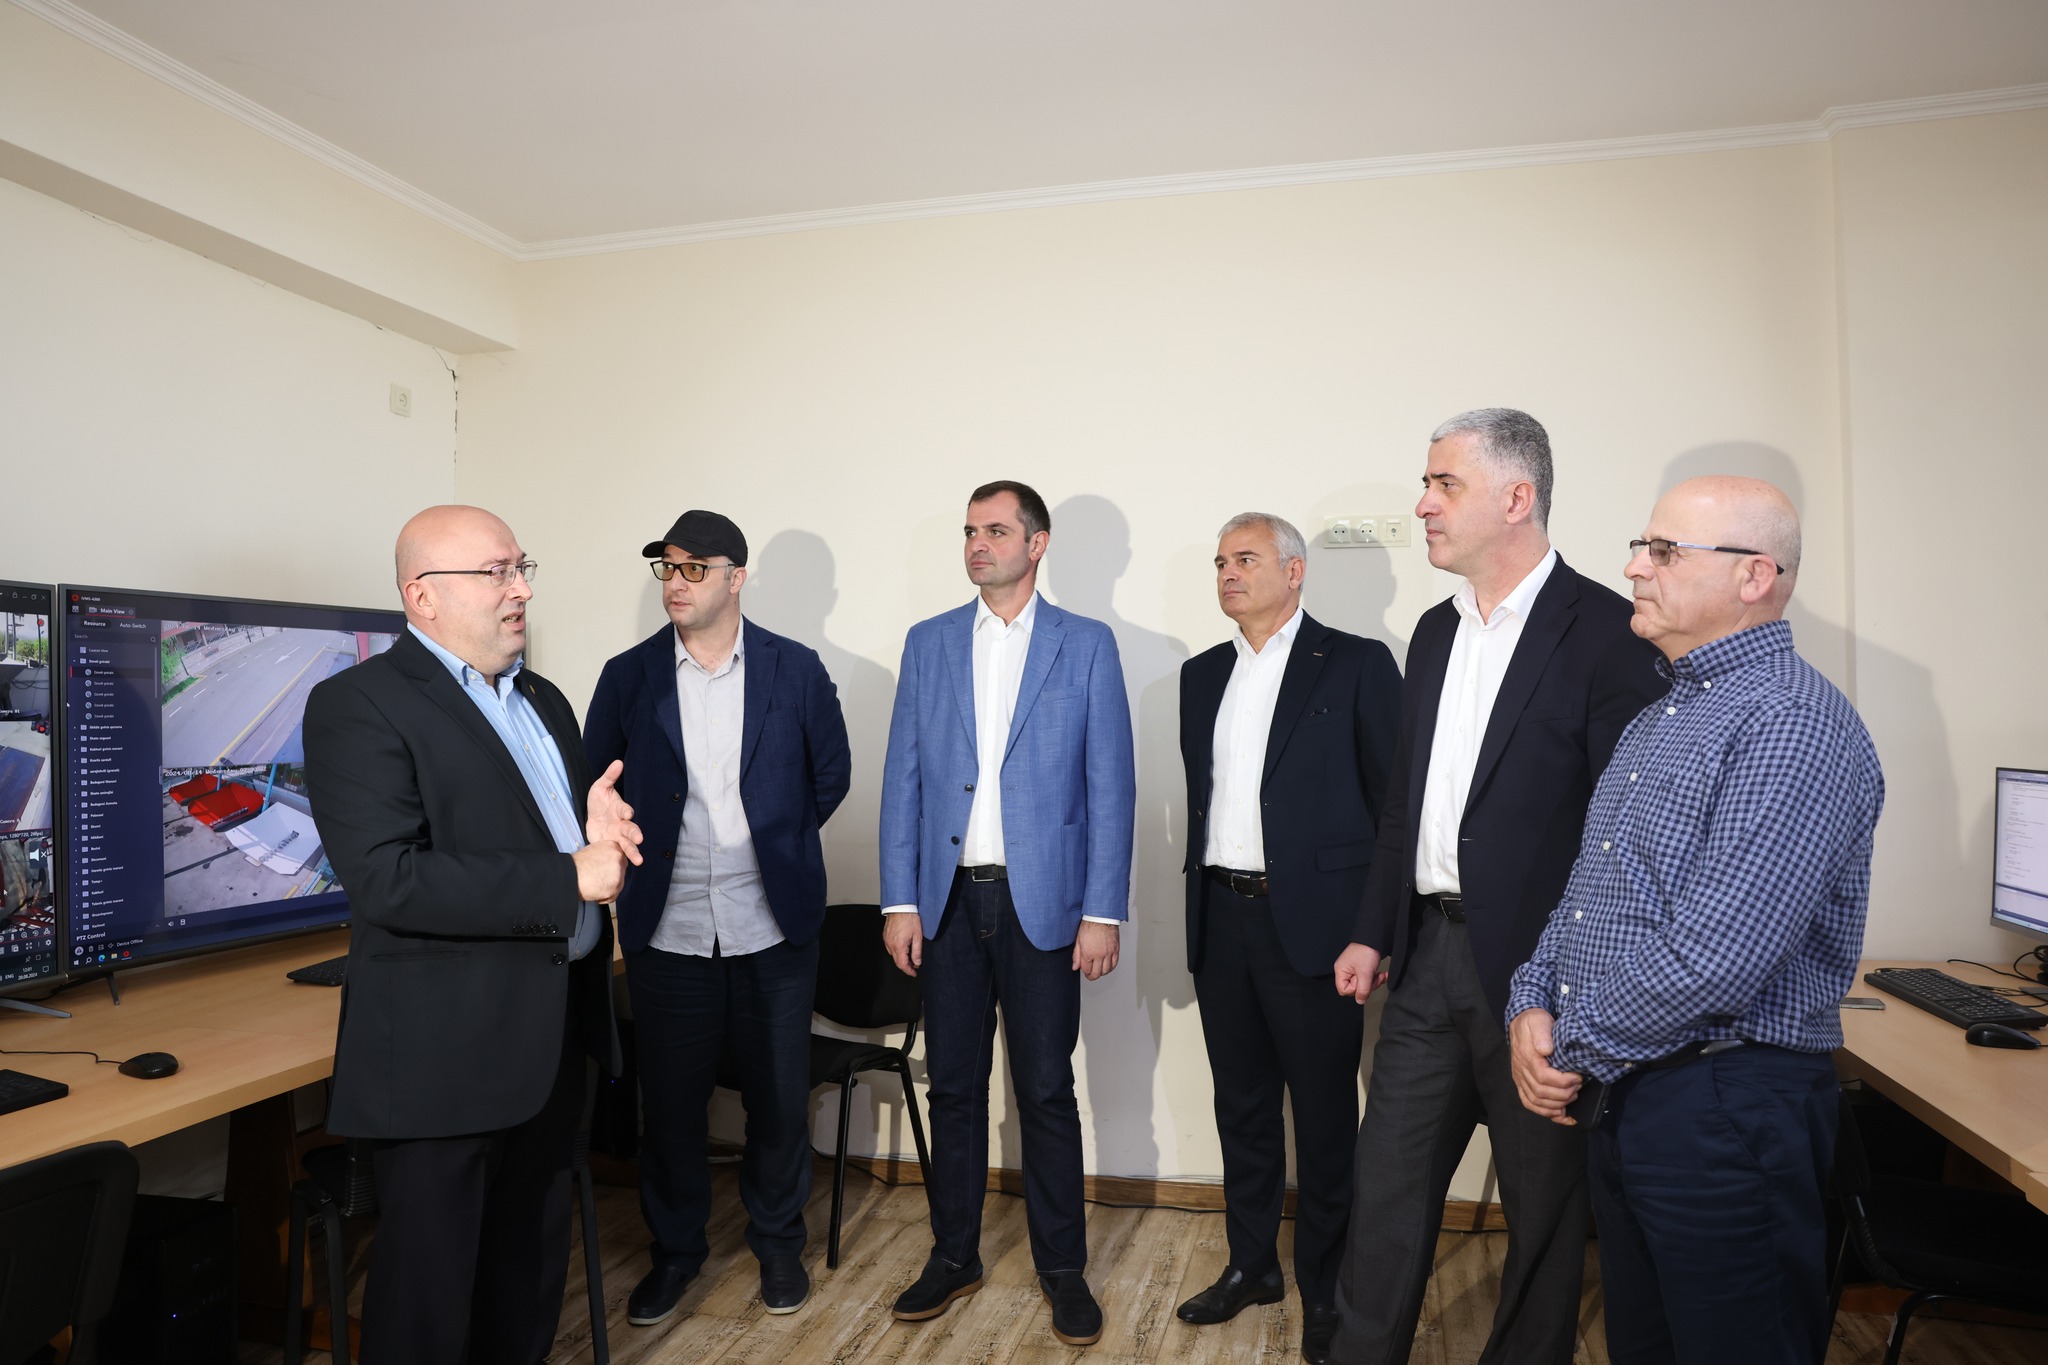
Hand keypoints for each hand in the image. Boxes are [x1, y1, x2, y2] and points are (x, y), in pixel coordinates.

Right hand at [572, 840, 627, 902]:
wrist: (569, 875)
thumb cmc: (577, 864)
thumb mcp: (594, 850)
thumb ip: (606, 854)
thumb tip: (610, 862)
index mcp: (614, 847)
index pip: (621, 858)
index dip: (613, 867)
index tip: (607, 870)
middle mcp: (619, 858)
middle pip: (622, 871)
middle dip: (612, 877)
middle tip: (599, 879)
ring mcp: (618, 874)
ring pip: (619, 884)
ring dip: (608, 888)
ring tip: (594, 885)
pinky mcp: (614, 887)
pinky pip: (613, 896)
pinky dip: (604, 897)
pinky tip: (594, 892)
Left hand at [585, 759, 643, 866]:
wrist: (594, 819)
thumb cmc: (599, 803)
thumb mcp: (600, 787)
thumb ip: (609, 777)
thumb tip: (618, 762)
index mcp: (619, 809)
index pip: (624, 809)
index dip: (625, 811)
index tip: (628, 813)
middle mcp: (622, 823)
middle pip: (630, 828)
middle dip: (634, 833)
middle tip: (639, 839)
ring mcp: (619, 836)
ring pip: (628, 844)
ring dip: (634, 851)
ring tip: (639, 860)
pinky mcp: (613, 846)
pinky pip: (621, 853)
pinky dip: (625, 859)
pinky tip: (628, 866)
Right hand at [883, 912, 923, 976]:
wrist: (900, 906)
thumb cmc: (910, 919)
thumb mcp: (918, 936)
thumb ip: (917, 951)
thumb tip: (917, 962)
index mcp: (899, 946)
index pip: (902, 964)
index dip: (909, 971)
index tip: (914, 973)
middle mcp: (890, 945)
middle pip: (897, 961)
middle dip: (906, 966)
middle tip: (915, 966)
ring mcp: (886, 940)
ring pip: (893, 955)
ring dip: (901, 959)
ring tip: (911, 957)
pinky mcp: (885, 936)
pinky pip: (890, 948)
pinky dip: (897, 952)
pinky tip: (904, 949)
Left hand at [1072, 922, 1120, 979]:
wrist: (1101, 917)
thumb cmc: (1089, 925)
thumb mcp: (1078, 940)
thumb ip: (1076, 956)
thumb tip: (1075, 967)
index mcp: (1088, 953)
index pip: (1086, 970)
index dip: (1085, 972)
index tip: (1085, 970)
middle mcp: (1099, 955)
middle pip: (1097, 973)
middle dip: (1092, 976)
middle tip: (1091, 974)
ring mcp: (1108, 953)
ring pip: (1106, 971)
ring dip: (1102, 973)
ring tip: (1099, 970)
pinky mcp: (1116, 950)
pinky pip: (1115, 963)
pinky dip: (1111, 967)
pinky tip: (1107, 966)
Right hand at [1334, 943, 1387, 1001]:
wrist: (1376, 938)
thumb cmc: (1366, 951)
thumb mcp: (1365, 973)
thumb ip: (1362, 990)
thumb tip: (1360, 1001)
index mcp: (1341, 971)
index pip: (1344, 990)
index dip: (1355, 989)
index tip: (1362, 981)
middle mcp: (1345, 971)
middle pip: (1355, 988)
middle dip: (1367, 985)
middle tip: (1373, 978)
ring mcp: (1354, 969)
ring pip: (1363, 985)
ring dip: (1374, 982)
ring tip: (1380, 975)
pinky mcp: (1362, 968)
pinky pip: (1368, 979)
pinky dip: (1376, 978)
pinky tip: (1383, 974)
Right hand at [1508, 1008, 1583, 1124]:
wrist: (1521, 1023)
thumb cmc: (1533, 1022)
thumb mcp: (1538, 1020)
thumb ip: (1541, 1033)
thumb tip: (1546, 1049)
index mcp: (1526, 1057)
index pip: (1543, 1077)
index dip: (1563, 1081)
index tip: (1577, 1077)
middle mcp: (1521, 1071)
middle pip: (1541, 1093)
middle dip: (1563, 1094)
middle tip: (1578, 1087)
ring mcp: (1520, 1080)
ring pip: (1536, 1102)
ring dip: (1557, 1105)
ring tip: (1572, 1097)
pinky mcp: (1522, 1084)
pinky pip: (1531, 1104)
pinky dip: (1547, 1113)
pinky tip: (1563, 1115)